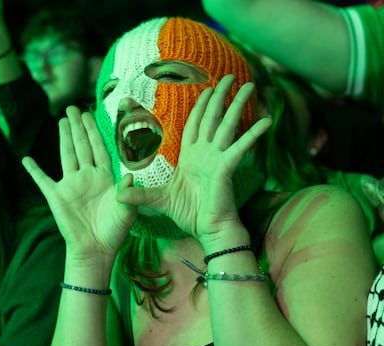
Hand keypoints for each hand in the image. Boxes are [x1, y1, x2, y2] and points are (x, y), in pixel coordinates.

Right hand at [23, 106, 136, 258]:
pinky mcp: (56, 197)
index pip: (98, 148)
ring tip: (61, 120)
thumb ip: (128, 191)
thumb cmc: (115, 230)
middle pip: (81, 146)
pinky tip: (26, 159)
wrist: (96, 249)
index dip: (94, 131)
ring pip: (66, 155)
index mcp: (104, 177)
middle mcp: (86, 177)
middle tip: (73, 108)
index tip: (90, 114)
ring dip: (64, 138)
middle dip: (78, 127)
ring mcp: (70, 185)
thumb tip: (130, 175)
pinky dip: (34, 170)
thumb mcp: (128, 209)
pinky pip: (42, 181)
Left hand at [115, 75, 271, 242]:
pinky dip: (254, 134)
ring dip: (238, 105)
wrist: (207, 229)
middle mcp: (206, 153)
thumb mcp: (157, 200)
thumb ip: (138, 194)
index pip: (195, 125)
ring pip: (229, 125)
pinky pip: (241, 147)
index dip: (200, 107)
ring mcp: (218, 158)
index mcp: (191, 156)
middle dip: (220, 97)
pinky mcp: (227, 167)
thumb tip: (118, 193)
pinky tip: (267, 120)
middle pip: (213, 118)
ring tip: (249, 85)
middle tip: (229, 76)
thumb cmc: (188, 214)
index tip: (206, 89)